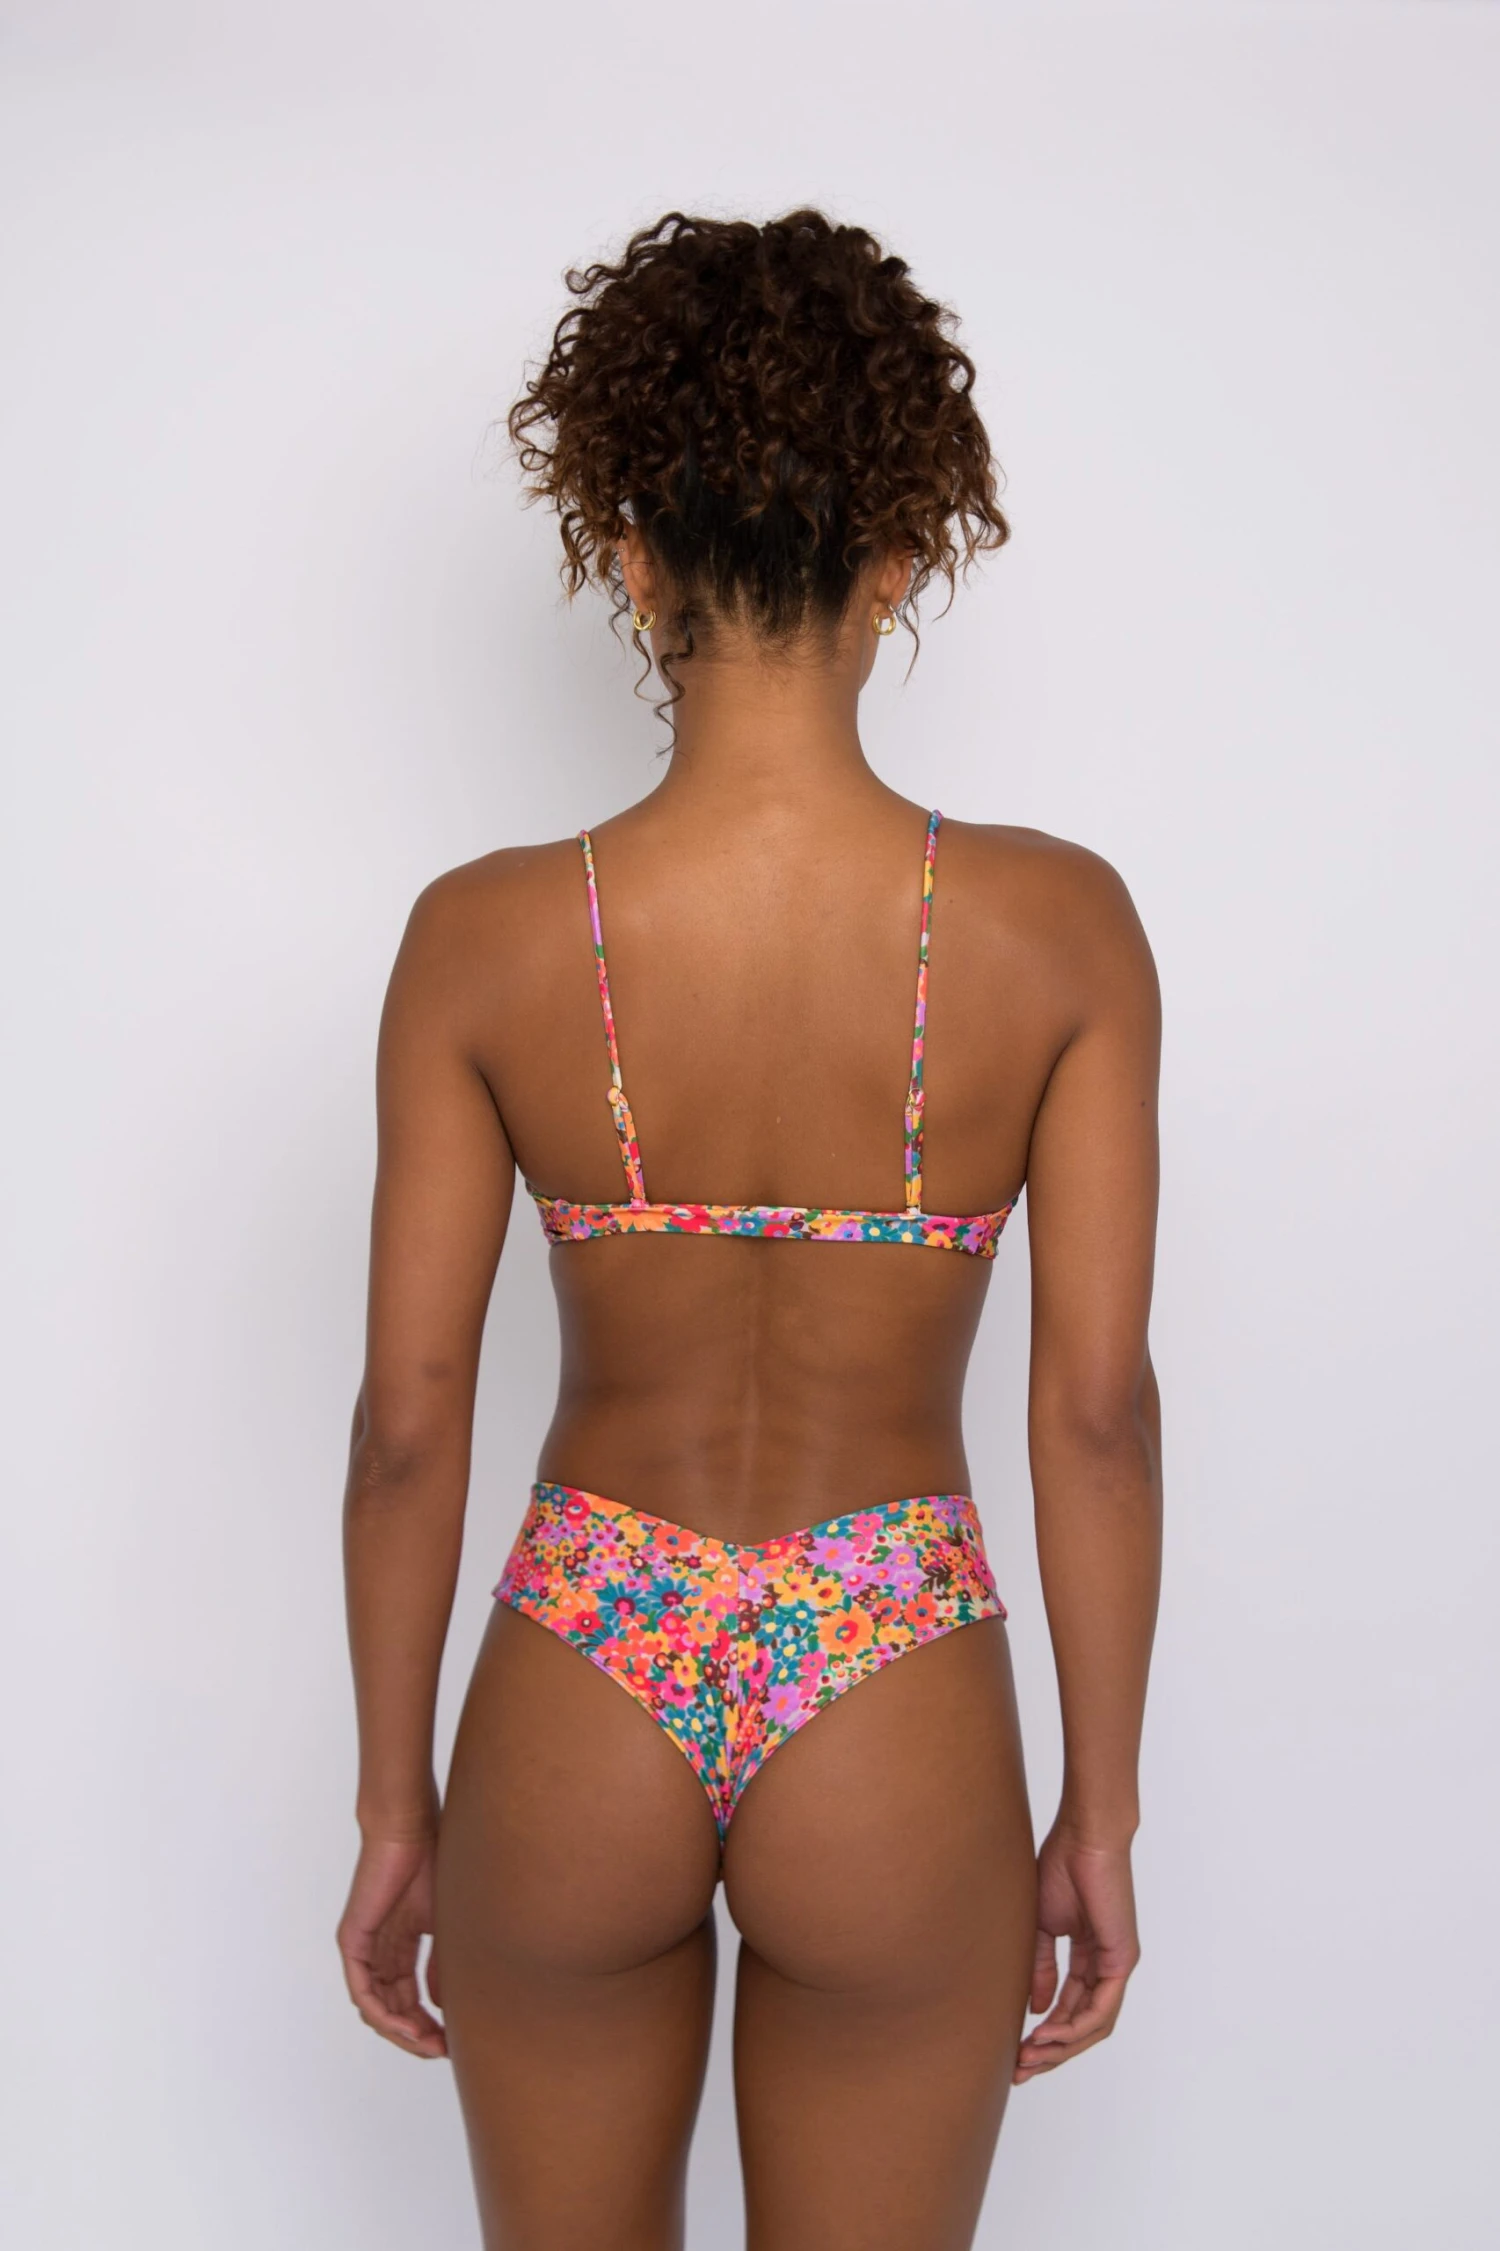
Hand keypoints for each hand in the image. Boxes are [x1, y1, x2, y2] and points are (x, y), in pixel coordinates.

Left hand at [337, 1832, 446, 2058]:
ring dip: (401, 2031)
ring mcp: (364, 1948)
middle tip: (442, 2050)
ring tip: (428, 2043)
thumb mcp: (444, 1926)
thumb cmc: (432, 1863)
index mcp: (401, 1945)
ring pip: (376, 2006)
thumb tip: (441, 2008)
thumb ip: (440, 1966)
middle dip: (417, 2034)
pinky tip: (405, 2026)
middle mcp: (379, 1951)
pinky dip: (382, 2013)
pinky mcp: (353, 1941)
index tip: (452, 2040)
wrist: (408, 1830)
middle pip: (393, 2008)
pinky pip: (362, 1990)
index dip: (429, 2022)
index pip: (410, 1997)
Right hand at [1014, 1824, 1139, 2082]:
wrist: (1084, 1837)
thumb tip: (1036, 2009)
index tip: (1015, 2050)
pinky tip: (1048, 2034)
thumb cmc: (1062, 1867)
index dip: (1043, 2032)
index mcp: (1088, 1955)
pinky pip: (1101, 2009)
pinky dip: (1075, 2027)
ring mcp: (1117, 1965)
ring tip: (1030, 2056)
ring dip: (1061, 2047)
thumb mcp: (1042, 1926)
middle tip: (1020, 2069)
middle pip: (1082, 2025)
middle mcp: (1106, 1965)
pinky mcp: (1122, 1960)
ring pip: (1093, 2025)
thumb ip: (1041, 1967)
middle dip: (1051, 2051)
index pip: (1068, 2006)